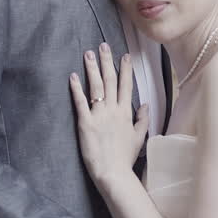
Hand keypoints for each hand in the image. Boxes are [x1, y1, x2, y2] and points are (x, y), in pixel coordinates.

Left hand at [70, 43, 148, 186]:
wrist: (113, 172)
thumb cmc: (126, 157)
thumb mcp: (139, 137)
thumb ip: (142, 119)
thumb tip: (144, 105)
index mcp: (126, 112)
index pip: (126, 85)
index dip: (125, 68)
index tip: (124, 55)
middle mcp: (114, 109)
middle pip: (110, 80)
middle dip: (107, 61)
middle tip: (103, 45)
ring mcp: (99, 115)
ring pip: (96, 86)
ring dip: (92, 69)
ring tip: (88, 54)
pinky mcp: (85, 123)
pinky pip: (80, 102)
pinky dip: (76, 88)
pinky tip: (72, 76)